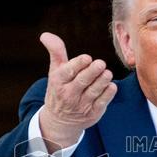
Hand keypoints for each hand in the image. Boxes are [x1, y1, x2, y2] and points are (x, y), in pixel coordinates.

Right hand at [37, 32, 117, 152]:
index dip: (78, 64)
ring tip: (107, 73)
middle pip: (82, 81)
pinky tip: (111, 86)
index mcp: (58, 81)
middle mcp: (69, 94)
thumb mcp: (55, 71)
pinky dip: (108, 94)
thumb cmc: (59, 89)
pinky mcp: (93, 113)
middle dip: (92, 72)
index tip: (87, 58)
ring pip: (94, 92)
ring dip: (102, 82)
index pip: (68, 72)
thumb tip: (45, 35)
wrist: (60, 121)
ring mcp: (81, 105)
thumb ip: (55, 51)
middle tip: (101, 63)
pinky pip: (102, 103)